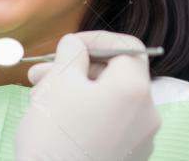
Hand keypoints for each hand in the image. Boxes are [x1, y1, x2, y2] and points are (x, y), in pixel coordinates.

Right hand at [15, 31, 161, 160]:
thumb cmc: (54, 133)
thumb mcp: (57, 83)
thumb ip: (71, 54)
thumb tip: (76, 45)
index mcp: (134, 88)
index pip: (126, 47)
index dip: (96, 40)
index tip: (68, 46)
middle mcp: (148, 113)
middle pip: (116, 76)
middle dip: (77, 69)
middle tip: (41, 74)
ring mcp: (141, 140)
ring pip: (110, 101)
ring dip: (78, 91)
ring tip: (41, 98)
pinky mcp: (130, 157)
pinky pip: (112, 124)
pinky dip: (89, 114)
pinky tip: (58, 121)